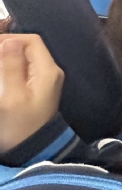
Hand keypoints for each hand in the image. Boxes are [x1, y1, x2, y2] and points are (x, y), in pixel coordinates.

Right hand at [0, 35, 63, 152]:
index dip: (8, 39)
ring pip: (22, 59)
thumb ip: (11, 67)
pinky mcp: (34, 89)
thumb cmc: (20, 126)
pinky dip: (8, 69)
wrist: (32, 150)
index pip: (31, 41)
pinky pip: (21, 71)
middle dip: (4, 49)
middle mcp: (49, 72)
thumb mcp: (11, 97)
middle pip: (26, 48)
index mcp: (47, 71)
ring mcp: (43, 81)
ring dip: (5, 60)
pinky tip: (0, 76)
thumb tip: (10, 41)